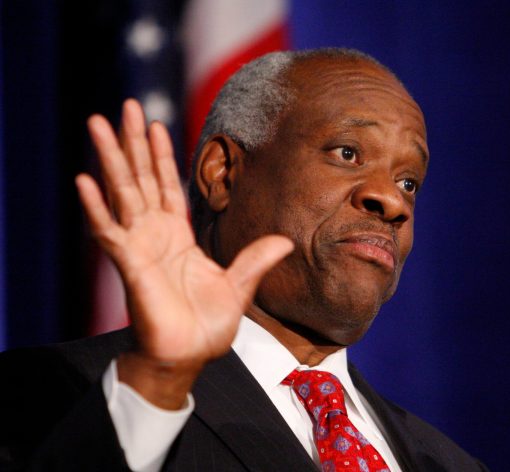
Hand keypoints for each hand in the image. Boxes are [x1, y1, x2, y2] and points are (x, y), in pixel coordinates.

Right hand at [76, 99, 292, 407]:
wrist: (188, 357)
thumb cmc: (207, 325)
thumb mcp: (240, 285)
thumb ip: (257, 259)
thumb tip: (286, 240)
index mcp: (179, 237)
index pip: (167, 185)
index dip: (160, 155)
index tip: (155, 124)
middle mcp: (155, 235)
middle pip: (141, 178)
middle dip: (132, 142)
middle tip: (125, 105)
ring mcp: (139, 247)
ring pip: (122, 192)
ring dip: (110, 158)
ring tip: (97, 122)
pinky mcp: (130, 265)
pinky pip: (109, 231)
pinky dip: (96, 207)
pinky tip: (84, 179)